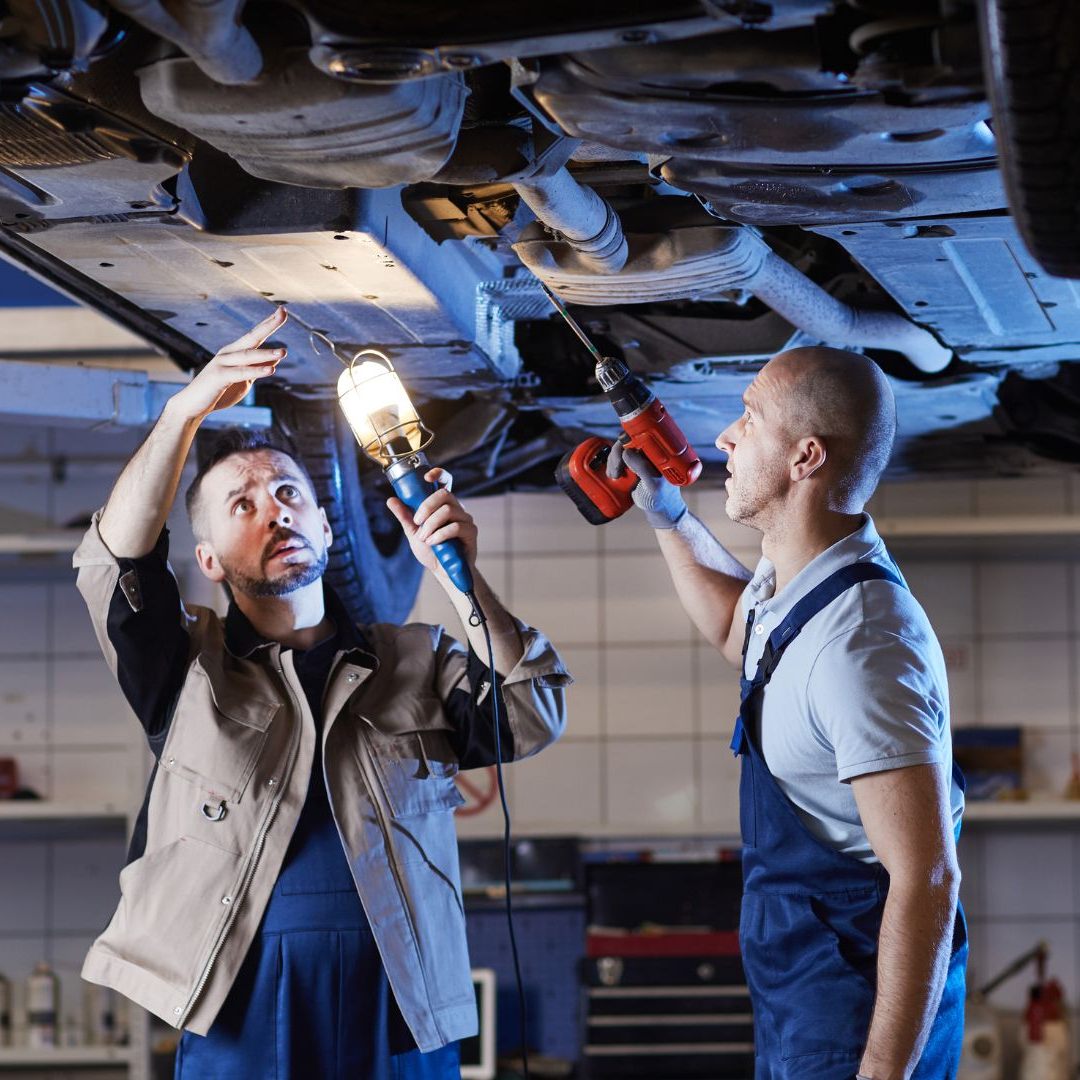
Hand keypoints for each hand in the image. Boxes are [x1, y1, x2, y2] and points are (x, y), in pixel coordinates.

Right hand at [171, 307, 286, 420]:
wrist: (192, 406)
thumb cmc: (219, 392)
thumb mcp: (244, 380)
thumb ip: (256, 369)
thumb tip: (275, 360)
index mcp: (234, 352)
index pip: (254, 336)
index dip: (268, 323)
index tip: (282, 310)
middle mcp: (228, 353)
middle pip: (251, 337)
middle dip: (268, 325)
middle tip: (283, 312)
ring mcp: (222, 363)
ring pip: (247, 355)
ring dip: (266, 353)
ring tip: (283, 352)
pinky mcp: (218, 376)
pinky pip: (241, 372)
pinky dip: (256, 371)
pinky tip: (271, 370)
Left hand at [386, 468, 477, 580]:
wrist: (443, 571)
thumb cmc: (431, 551)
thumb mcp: (413, 533)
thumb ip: (405, 516)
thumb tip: (391, 500)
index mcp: (442, 505)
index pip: (445, 482)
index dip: (438, 474)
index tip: (426, 478)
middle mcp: (456, 508)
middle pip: (444, 494)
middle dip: (426, 507)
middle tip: (417, 522)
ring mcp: (465, 519)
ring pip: (447, 511)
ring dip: (431, 525)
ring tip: (424, 539)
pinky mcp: (471, 531)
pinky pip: (455, 526)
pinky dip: (440, 535)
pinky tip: (433, 543)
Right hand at [606, 440, 687, 528]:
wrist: (660, 511)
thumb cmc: (662, 498)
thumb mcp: (653, 484)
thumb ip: (641, 468)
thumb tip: (626, 452)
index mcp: (659, 453)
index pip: (642, 437)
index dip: (628, 441)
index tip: (622, 454)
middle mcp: (649, 453)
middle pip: (627, 442)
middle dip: (617, 454)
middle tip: (616, 470)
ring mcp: (640, 459)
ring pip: (621, 451)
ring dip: (613, 461)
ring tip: (614, 475)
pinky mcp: (632, 467)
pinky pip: (619, 460)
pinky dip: (612, 465)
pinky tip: (613, 475)